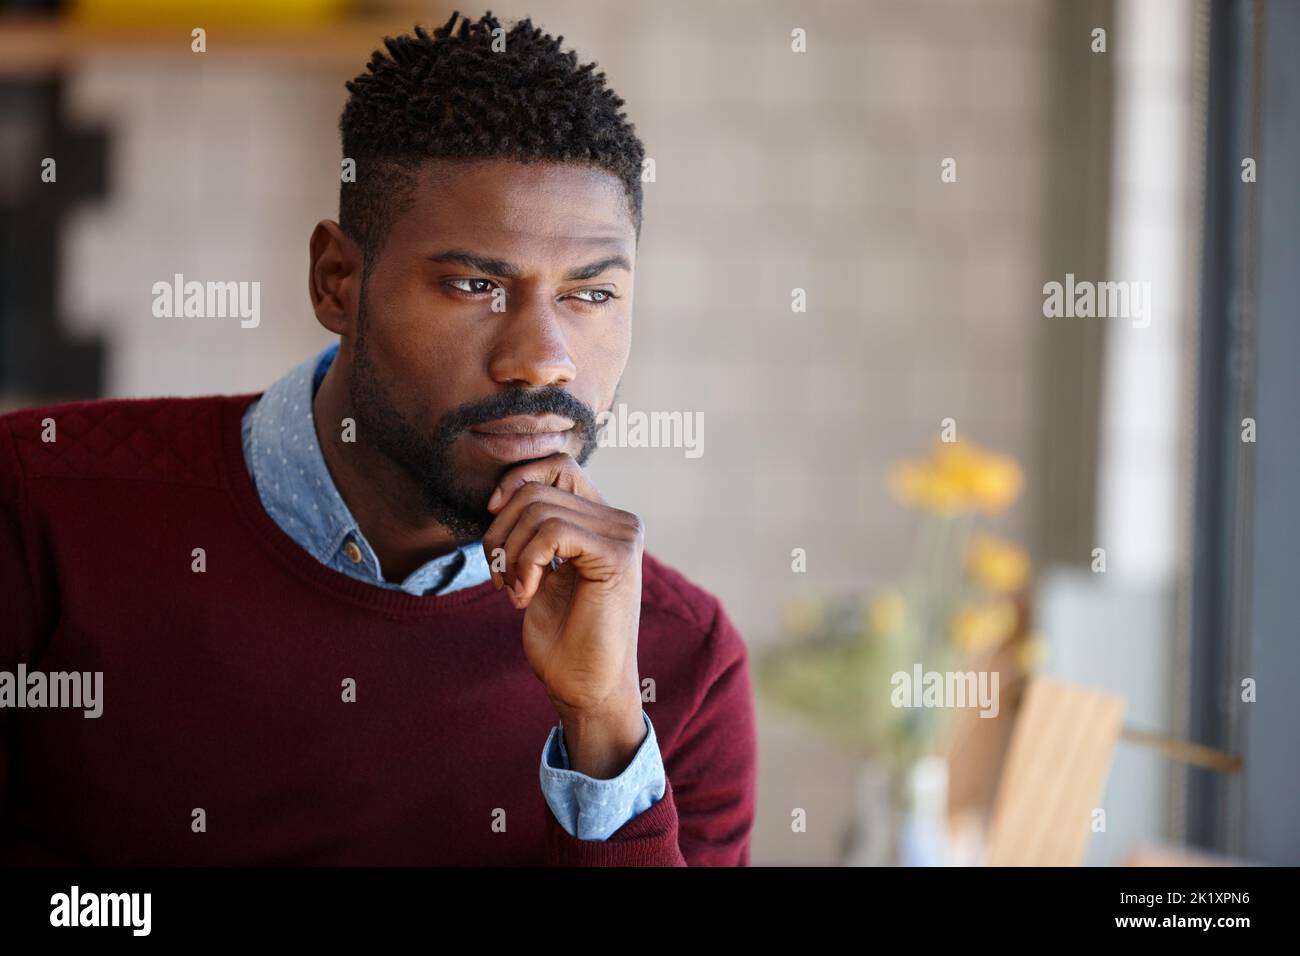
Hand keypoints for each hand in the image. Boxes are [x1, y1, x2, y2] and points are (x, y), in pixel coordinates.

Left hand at [482, 453, 646, 776]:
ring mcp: (622, 535)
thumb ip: (534, 530)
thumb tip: (502, 494)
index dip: (517, 480)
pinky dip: (526, 563)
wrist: (585, 688)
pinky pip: (552, 531)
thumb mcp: (540, 571)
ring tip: (515, 591)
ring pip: (538, 509)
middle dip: (500, 531)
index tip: (493, 516)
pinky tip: (526, 595)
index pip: (557, 465)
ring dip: (509, 553)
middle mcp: (620, 521)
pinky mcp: (616, 555)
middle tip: (499, 577)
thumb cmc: (563, 638)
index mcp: (603, 520)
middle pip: (536, 489)